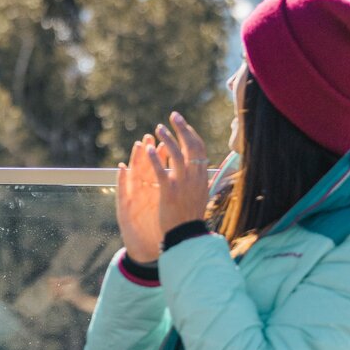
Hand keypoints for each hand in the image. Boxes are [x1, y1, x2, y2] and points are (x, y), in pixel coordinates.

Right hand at [115, 132, 162, 263]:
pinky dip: (121, 179)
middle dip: (149, 151)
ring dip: (135, 160)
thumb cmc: (161, 229)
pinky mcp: (125, 209)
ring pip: (133, 176)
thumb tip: (189, 180)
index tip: (171, 140)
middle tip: (152, 135)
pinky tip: (121, 168)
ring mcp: (134, 200)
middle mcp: (144, 193)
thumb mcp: (170, 209)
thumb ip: (175, 193)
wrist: (148, 251)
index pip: (161, 168)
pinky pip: (123, 192)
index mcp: (156, 191)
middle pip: (146, 168)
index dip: (165, 154)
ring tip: (138, 145)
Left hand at [143, 112, 211, 232]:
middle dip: (182, 128)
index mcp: (202, 177)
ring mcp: (183, 184)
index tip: (182, 123)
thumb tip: (200, 165)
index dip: (191, 133)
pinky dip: (155, 159)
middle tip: (173, 116)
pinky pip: (162, 171)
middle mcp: (195, 178)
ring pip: (177, 155)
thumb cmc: (190, 215)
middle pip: (191, 146)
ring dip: (167, 139)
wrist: (186, 234)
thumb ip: (199, 178)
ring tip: (158, 128)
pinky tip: (148, 149)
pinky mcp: (169, 192)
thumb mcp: (200, 194)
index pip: (200, 149)